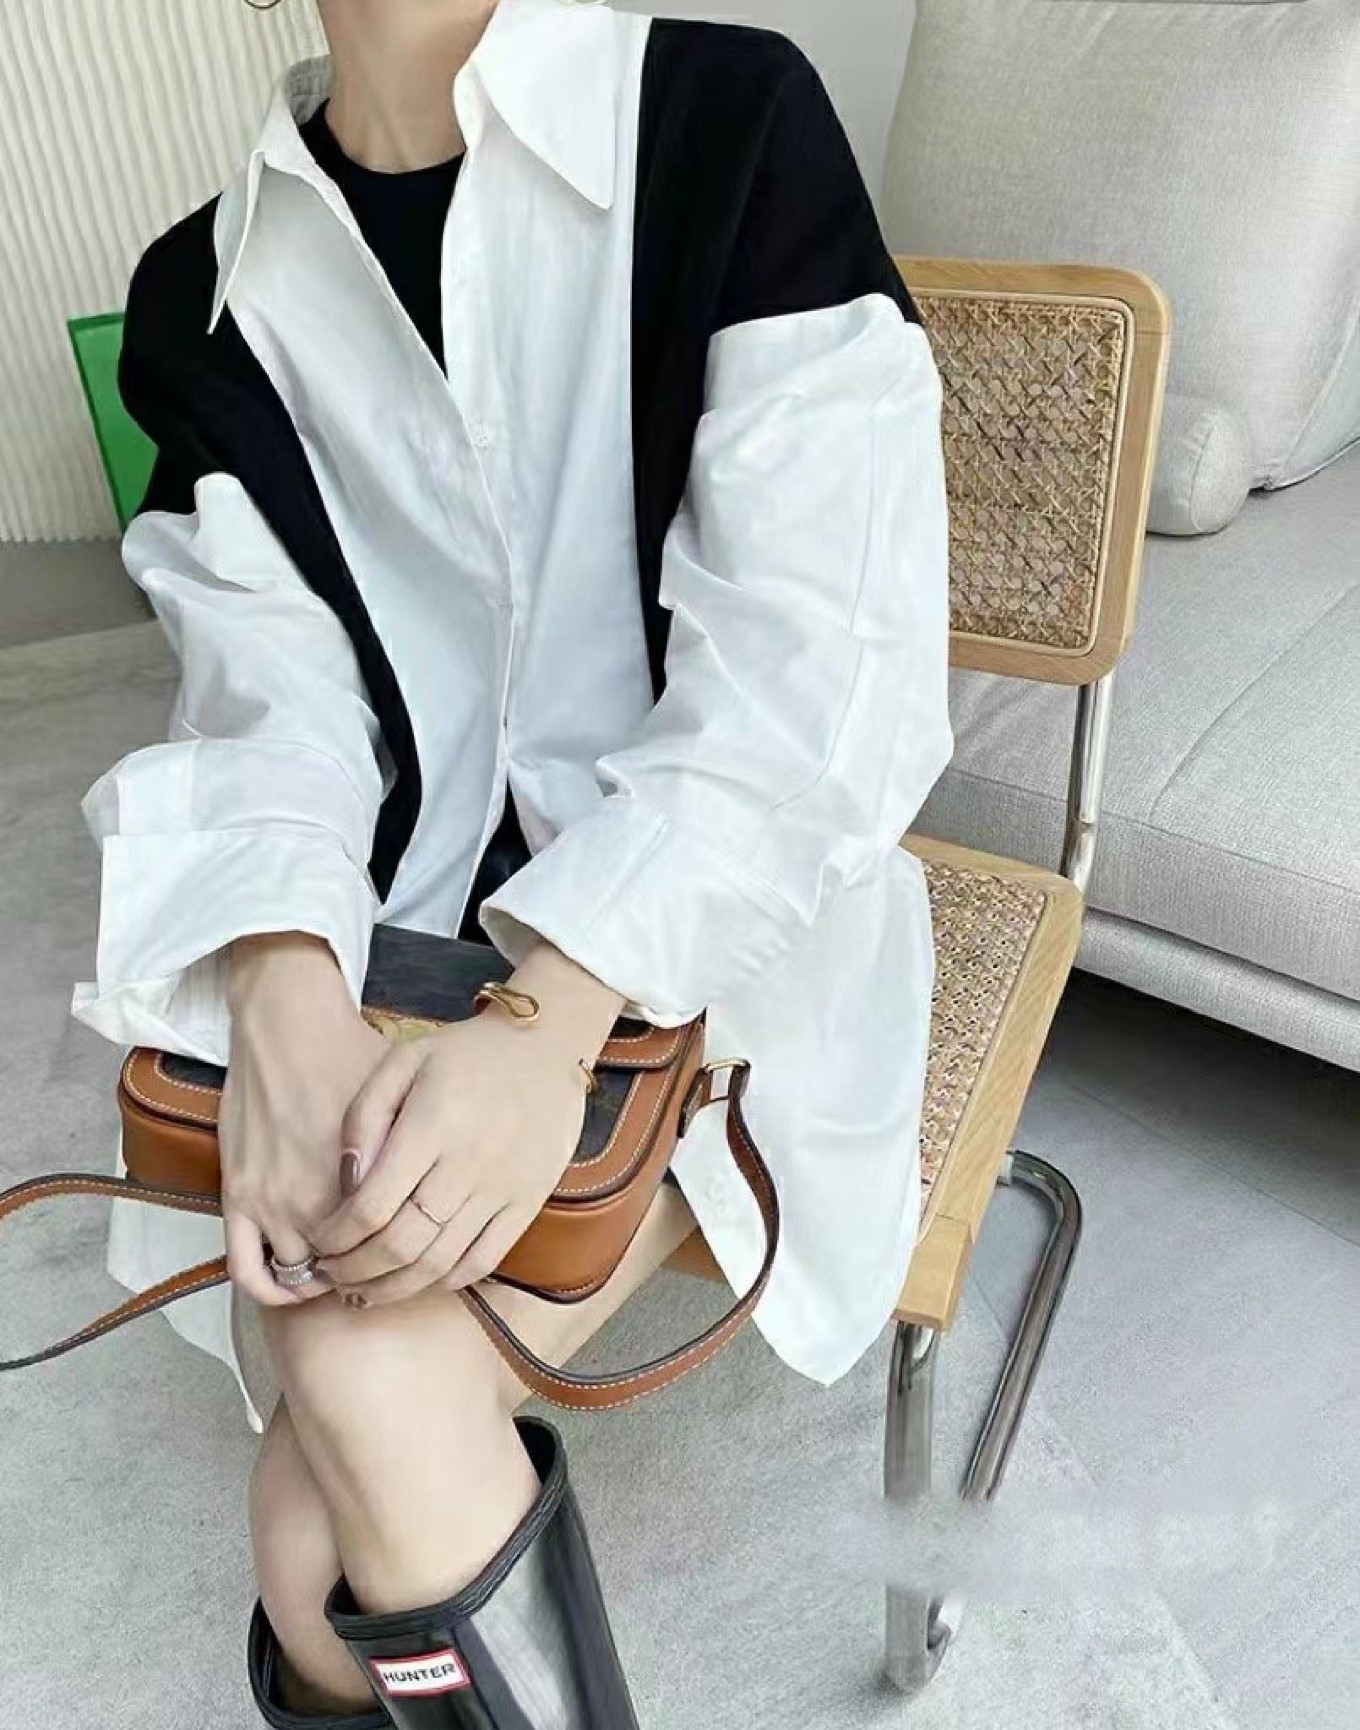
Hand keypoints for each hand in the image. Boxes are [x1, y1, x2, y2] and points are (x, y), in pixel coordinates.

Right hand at [219, 931, 390, 1307]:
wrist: (288, 1022)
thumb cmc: (350, 1052)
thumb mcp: (406, 1098)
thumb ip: (422, 1151)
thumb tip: (453, 1186)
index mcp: (371, 1177)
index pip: (396, 1248)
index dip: (405, 1263)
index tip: (409, 1262)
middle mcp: (322, 1197)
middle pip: (353, 1269)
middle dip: (367, 1280)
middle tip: (375, 1277)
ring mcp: (276, 1202)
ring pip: (303, 1279)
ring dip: (320, 1284)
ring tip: (336, 1273)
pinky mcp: (238, 1197)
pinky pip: (247, 1270)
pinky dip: (270, 1288)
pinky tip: (290, 1280)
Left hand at [309, 943, 623, 1304]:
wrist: (546, 1047)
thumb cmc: (465, 1054)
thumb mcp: (403, 1062)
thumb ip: (364, 1118)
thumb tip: (347, 1185)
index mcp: (432, 1124)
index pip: (372, 1206)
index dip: (336, 1238)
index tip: (317, 1244)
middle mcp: (470, 1162)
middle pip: (402, 1244)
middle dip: (355, 1271)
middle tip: (331, 1276)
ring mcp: (503, 1188)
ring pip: (439, 1263)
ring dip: (393, 1288)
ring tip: (363, 1292)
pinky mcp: (528, 1203)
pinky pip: (483, 1261)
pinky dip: (444, 1282)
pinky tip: (417, 1280)